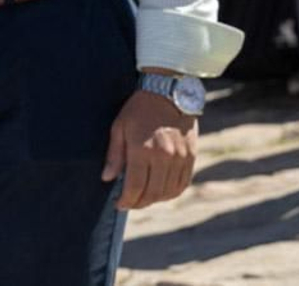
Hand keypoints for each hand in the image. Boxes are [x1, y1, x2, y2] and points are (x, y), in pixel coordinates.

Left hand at [101, 89, 198, 209]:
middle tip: (129, 204)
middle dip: (139, 203)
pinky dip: (171, 193)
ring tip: (143, 199)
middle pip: (153, 193)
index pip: (135, 186)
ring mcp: (180, 158)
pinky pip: (182, 184)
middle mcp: (164, 157)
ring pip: (168, 192)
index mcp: (143, 149)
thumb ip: (114, 155)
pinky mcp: (191, 157)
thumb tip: (107, 178)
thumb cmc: (139, 109)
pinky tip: (160, 192)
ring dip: (155, 200)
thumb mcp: (119, 127)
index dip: (127, 199)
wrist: (169, 94)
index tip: (119, 204)